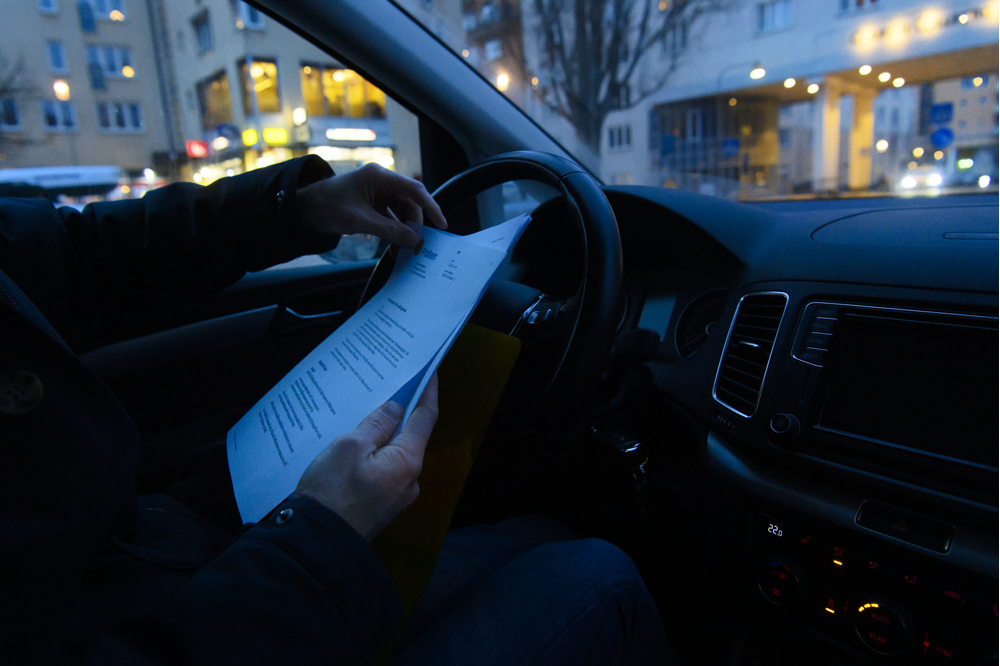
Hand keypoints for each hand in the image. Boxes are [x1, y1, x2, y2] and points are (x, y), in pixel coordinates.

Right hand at [295, 375, 439, 541]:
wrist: (316, 545)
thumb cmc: (331, 492)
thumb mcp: (350, 447)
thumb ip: (376, 425)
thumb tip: (396, 408)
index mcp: (407, 461)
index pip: (425, 418)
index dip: (427, 393)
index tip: (430, 372)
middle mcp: (409, 480)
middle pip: (410, 437)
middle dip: (401, 415)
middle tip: (389, 389)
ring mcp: (396, 497)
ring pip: (394, 456)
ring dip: (384, 437)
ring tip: (366, 417)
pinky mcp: (381, 507)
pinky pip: (383, 472)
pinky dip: (375, 456)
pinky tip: (358, 449)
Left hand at [298, 163, 446, 249]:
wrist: (304, 209)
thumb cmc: (327, 206)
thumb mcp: (360, 221)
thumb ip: (390, 230)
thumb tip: (415, 241)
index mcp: (379, 176)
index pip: (414, 190)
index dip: (430, 207)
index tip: (441, 224)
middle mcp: (381, 181)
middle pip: (409, 203)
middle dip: (414, 224)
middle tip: (417, 244)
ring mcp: (377, 192)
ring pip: (401, 212)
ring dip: (404, 231)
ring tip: (404, 250)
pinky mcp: (372, 204)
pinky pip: (390, 218)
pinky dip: (393, 232)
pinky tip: (394, 247)